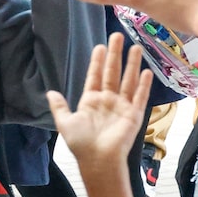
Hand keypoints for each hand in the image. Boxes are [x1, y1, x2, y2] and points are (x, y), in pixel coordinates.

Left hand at [48, 34, 152, 169]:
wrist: (98, 161)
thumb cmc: (81, 143)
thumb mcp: (65, 123)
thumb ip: (59, 106)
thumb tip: (50, 92)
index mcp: (90, 101)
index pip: (95, 76)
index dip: (97, 61)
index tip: (99, 45)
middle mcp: (107, 101)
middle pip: (112, 73)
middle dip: (115, 55)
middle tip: (117, 35)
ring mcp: (122, 107)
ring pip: (128, 81)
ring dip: (132, 64)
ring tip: (136, 47)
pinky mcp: (134, 115)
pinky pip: (140, 97)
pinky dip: (143, 85)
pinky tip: (147, 71)